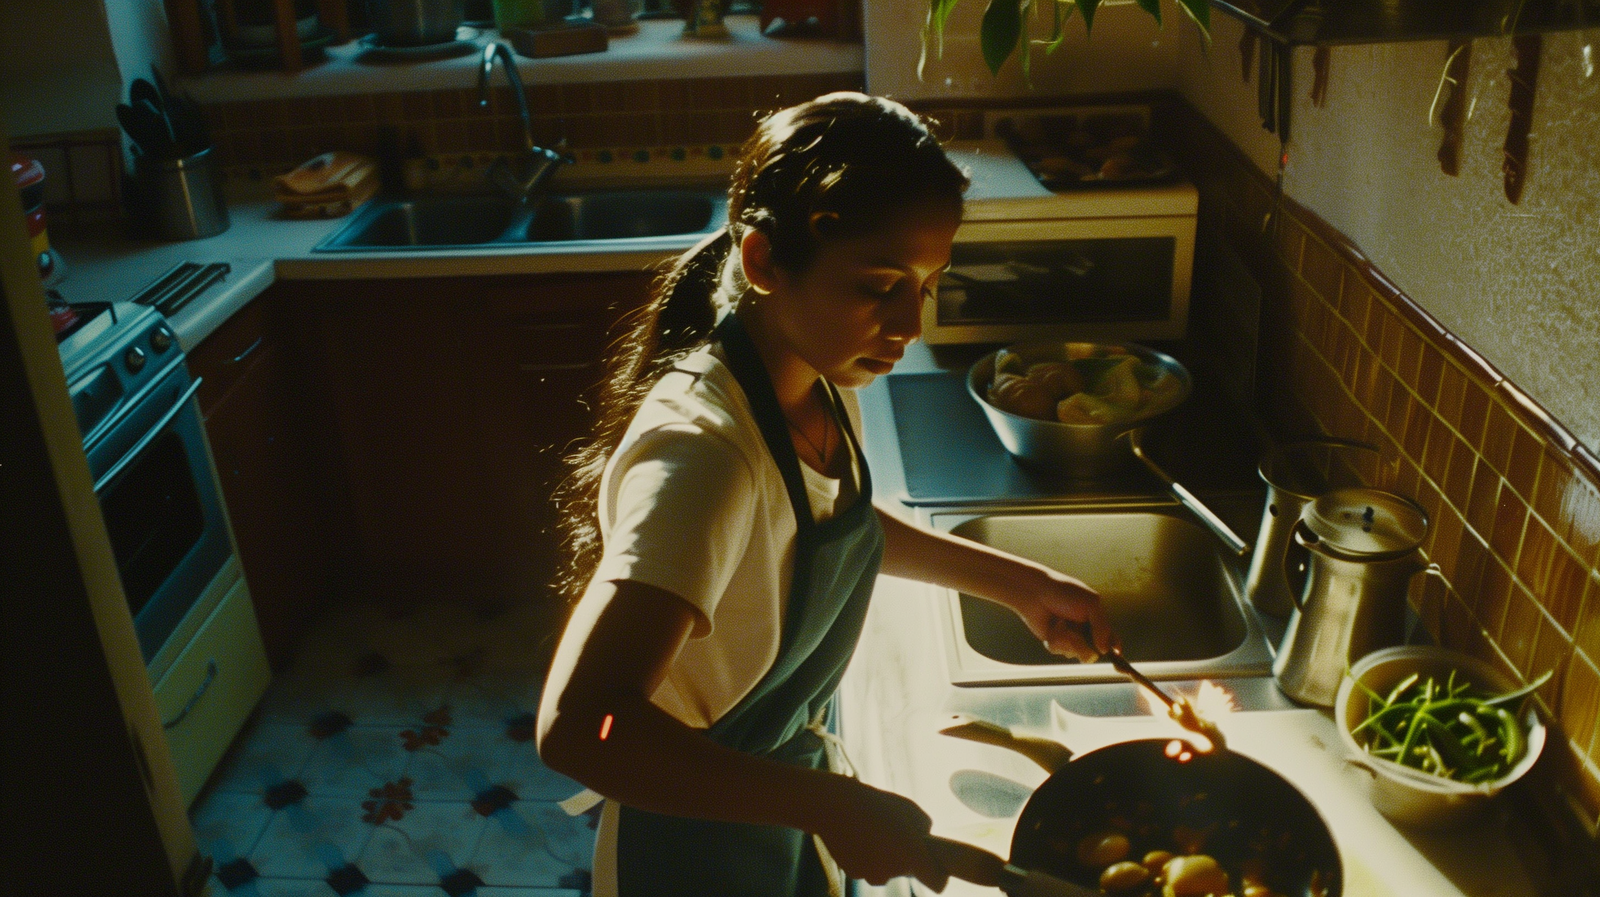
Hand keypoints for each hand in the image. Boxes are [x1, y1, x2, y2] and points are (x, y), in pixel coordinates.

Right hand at [813, 778, 947, 889]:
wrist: (833, 806)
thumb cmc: (874, 803)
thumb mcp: (909, 808)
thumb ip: (924, 829)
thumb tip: (925, 840)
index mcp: (912, 855)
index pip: (937, 882)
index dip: (938, 874)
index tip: (935, 865)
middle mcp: (894, 872)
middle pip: (908, 871)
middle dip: (905, 856)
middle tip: (893, 832)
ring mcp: (872, 875)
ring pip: (886, 870)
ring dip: (884, 857)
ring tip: (873, 831)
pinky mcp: (855, 874)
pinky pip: (868, 868)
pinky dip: (866, 857)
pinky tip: (858, 837)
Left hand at [1008, 567, 1116, 661]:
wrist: (1035, 593)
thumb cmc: (1064, 593)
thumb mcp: (1090, 604)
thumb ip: (1102, 626)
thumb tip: (1105, 650)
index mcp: (1097, 620)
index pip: (1112, 638)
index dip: (1115, 649)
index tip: (1115, 655)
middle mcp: (1085, 631)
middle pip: (1094, 652)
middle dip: (1084, 645)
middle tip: (1075, 632)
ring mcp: (1070, 638)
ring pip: (1076, 653)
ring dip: (1068, 640)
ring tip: (1060, 623)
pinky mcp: (1055, 642)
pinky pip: (1060, 651)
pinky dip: (1056, 641)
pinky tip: (1051, 627)